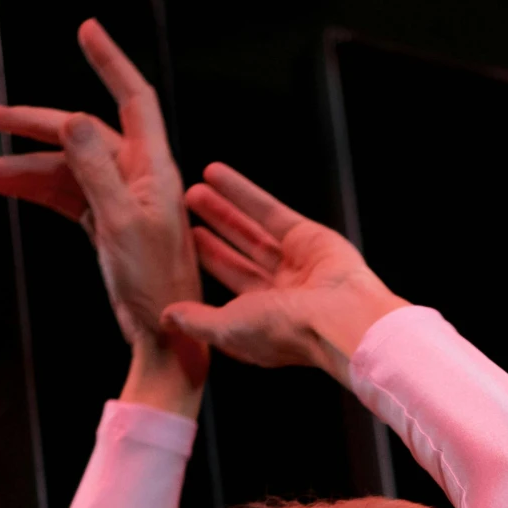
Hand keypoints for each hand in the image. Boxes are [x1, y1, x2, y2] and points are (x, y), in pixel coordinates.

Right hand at [0, 19, 205, 411]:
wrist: (162, 340)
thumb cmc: (153, 287)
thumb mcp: (121, 226)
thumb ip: (95, 171)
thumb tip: (71, 119)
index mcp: (154, 170)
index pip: (132, 99)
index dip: (110, 61)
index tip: (86, 29)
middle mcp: (140, 179)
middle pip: (84, 133)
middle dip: (37, 125)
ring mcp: (122, 202)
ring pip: (68, 168)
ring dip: (26, 167)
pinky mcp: (107, 226)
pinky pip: (67, 196)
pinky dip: (36, 190)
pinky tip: (4, 187)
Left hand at [164, 166, 405, 381]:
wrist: (340, 320)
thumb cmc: (287, 333)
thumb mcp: (228, 331)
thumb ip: (198, 321)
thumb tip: (167, 317)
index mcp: (263, 320)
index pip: (230, 286)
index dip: (209, 263)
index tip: (182, 246)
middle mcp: (280, 293)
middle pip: (239, 255)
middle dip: (214, 233)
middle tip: (186, 211)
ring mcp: (295, 264)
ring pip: (252, 231)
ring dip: (222, 209)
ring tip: (193, 191)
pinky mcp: (306, 236)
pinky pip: (268, 210)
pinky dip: (242, 192)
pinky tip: (216, 175)